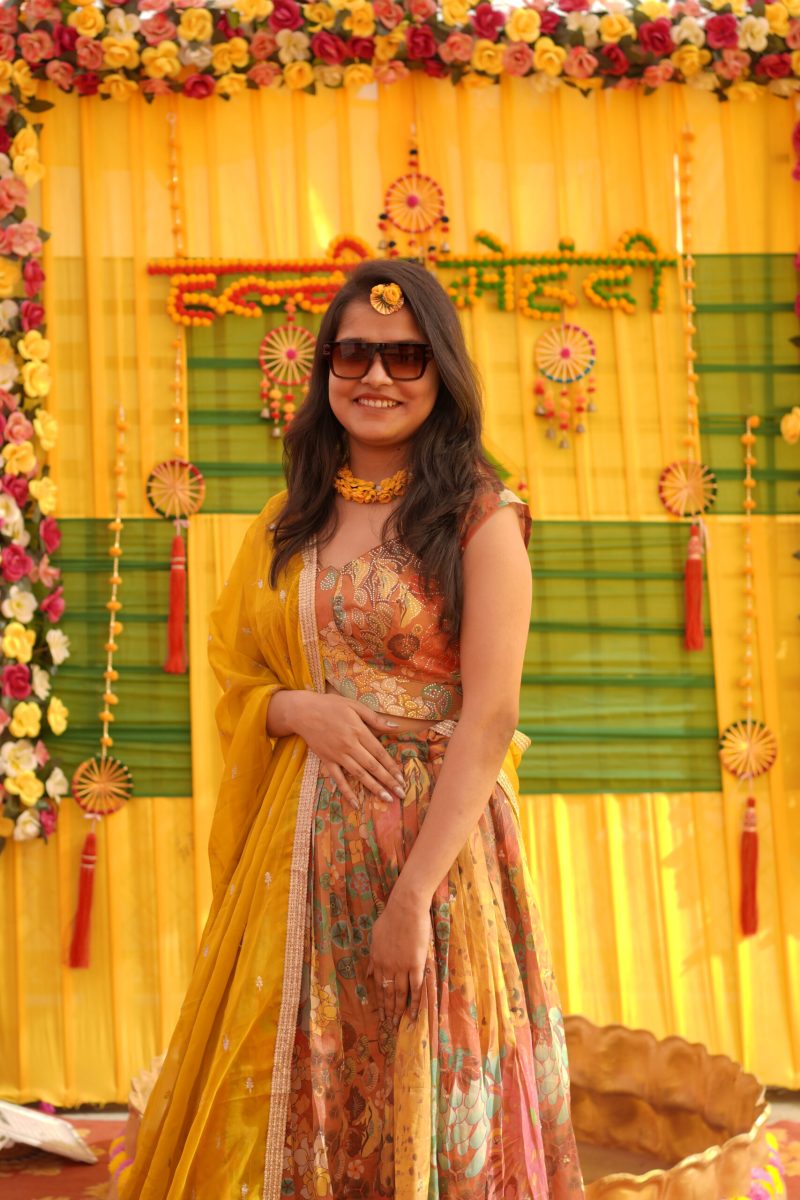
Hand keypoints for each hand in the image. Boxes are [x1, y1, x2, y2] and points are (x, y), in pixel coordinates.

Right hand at [284, 691, 405, 804]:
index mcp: (358, 731)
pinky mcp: (326, 761)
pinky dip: (347, 792)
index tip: (402, 778)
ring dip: (374, 788)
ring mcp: (337, 755)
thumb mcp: (355, 706)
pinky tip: (356, 803)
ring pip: (359, 775)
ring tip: (387, 799)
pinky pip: (338, 779)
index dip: (392, 766)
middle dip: (388, 781)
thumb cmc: (331, 705)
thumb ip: (375, 718)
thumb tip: (396, 726)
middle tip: (401, 793)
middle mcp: (350, 745)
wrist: (303, 711)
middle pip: (372, 766)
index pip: (379, 752)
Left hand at [368, 890, 431, 1026]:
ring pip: (400, 994)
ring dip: (399, 1010)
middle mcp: (388, 966)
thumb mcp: (375, 937)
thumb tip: (367, 973)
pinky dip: (415, 1002)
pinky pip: (416, 987)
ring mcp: (402, 966)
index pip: (378, 985)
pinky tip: (414, 1013)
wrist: (405, 908)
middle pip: (388, 993)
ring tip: (399, 1024)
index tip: (381, 1013)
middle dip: (388, 1010)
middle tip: (390, 1025)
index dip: (380, 1001)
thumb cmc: (390, 918)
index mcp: (377, 960)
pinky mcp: (416, 964)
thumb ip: (372, 957)